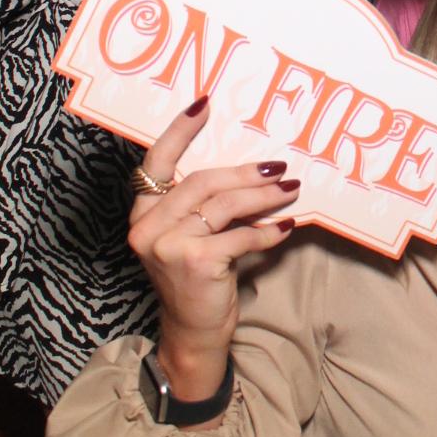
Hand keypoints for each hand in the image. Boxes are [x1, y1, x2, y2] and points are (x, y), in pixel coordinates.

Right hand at [127, 97, 299, 397]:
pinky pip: (241, 237)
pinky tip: (287, 227)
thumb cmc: (198, 277)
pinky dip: (268, 232)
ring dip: (264, 196)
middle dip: (245, 173)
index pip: (156, 162)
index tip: (205, 104)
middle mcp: (148, 227)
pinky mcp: (194, 263)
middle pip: (202, 181)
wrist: (194, 332)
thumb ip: (206, 204)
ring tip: (291, 188)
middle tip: (280, 167)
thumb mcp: (193, 235)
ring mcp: (167, 246)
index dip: (179, 131)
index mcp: (144, 213)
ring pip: (224, 206)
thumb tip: (255, 166)